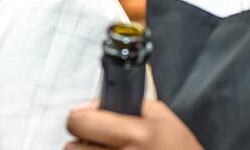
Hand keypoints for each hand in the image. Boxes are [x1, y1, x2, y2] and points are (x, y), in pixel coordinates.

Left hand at [65, 99, 201, 149]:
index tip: (88, 120)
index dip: (80, 118)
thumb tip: (85, 107)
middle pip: (71, 147)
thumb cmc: (178, 147)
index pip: (80, 122)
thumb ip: (122, 103)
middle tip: (97, 141)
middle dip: (80, 141)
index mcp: (135, 134)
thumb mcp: (160, 115)